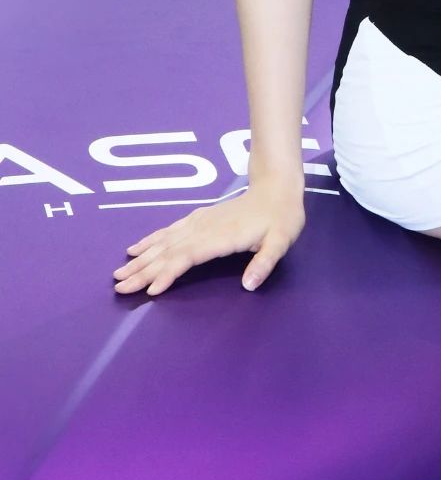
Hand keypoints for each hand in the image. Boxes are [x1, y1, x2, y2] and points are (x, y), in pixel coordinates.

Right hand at [112, 176, 306, 297]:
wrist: (277, 189)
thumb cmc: (282, 218)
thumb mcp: (281, 242)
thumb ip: (265, 263)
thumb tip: (249, 285)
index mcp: (222, 237)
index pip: (188, 257)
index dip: (169, 273)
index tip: (150, 290)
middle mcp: (203, 229)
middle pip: (167, 252)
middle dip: (142, 270)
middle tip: (119, 287)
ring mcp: (198, 223)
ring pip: (163, 242)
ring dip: (140, 258)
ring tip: (119, 273)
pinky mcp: (197, 219)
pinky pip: (167, 232)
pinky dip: (149, 241)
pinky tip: (135, 248)